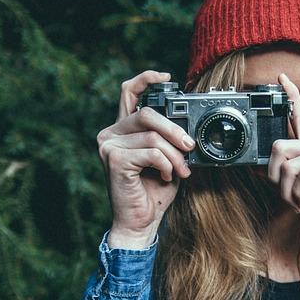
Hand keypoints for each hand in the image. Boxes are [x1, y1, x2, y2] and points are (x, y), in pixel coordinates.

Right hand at [96, 70, 194, 239]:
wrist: (140, 222)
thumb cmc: (153, 192)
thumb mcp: (167, 159)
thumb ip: (169, 139)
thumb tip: (188, 128)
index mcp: (122, 129)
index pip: (128, 92)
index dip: (146, 79)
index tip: (167, 77)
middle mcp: (111, 134)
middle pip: (147, 113)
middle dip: (175, 130)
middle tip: (190, 147)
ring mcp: (108, 146)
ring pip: (152, 136)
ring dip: (174, 155)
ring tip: (181, 171)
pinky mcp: (113, 160)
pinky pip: (151, 152)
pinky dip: (165, 164)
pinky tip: (165, 177)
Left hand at [268, 72, 299, 245]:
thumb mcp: (298, 194)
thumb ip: (281, 179)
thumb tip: (255, 167)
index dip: (291, 95)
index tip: (281, 77)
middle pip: (278, 146)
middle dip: (274, 178)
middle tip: (288, 197)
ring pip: (288, 165)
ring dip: (287, 193)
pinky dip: (298, 195)